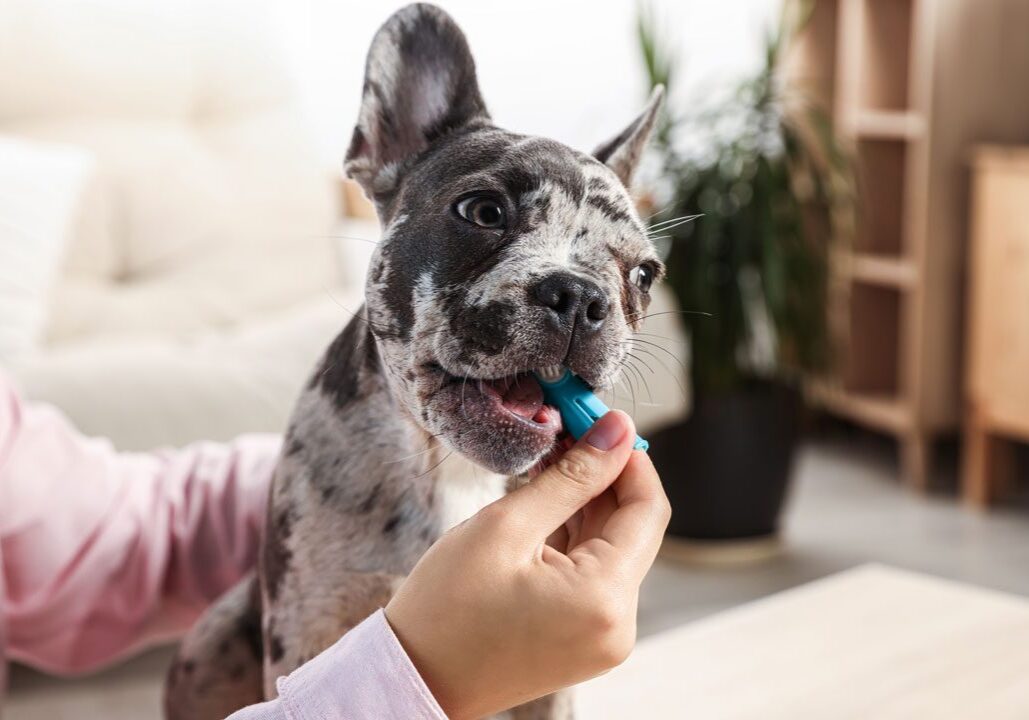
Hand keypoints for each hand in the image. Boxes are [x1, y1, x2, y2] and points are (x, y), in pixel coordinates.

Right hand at [385, 411, 670, 718]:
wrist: (414, 679)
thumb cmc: (446, 608)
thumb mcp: (508, 525)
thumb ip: (572, 476)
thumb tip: (617, 429)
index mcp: (605, 599)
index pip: (648, 508)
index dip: (628, 457)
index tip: (598, 420)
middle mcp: (618, 625)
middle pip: (634, 528)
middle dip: (606, 475)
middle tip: (569, 430)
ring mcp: (604, 637)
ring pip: (613, 548)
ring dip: (588, 503)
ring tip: (549, 461)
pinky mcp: (585, 639)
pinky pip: (595, 574)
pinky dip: (576, 536)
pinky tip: (546, 503)